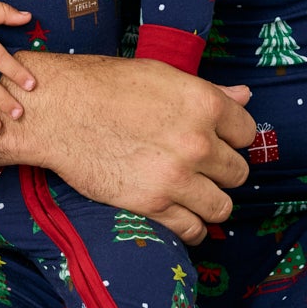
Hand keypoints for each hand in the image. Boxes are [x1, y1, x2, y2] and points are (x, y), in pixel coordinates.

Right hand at [0, 54, 255, 242]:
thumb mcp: (162, 77)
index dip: (232, 137)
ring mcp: (176, 177)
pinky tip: (183, 216)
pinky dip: (192, 228)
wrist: (59, 111)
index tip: (218, 140)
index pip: (247, 132)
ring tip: (194, 193)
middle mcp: (197, 142)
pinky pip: (192, 230)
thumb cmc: (107, 86)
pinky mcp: (152, 205)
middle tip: (201, 166)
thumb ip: (207, 93)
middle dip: (222, 170)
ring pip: (222, 206)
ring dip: (211, 201)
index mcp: (204, 104)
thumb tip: (245, 97)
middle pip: (238, 172)